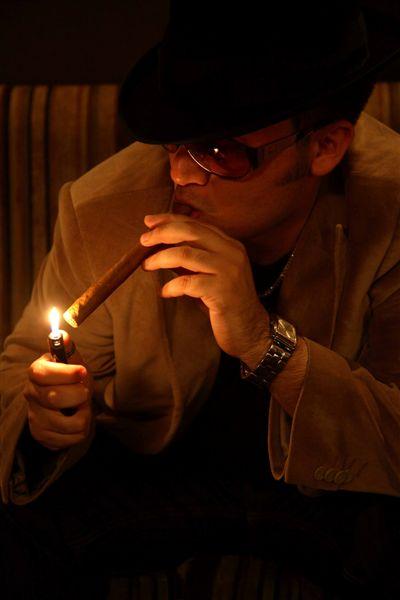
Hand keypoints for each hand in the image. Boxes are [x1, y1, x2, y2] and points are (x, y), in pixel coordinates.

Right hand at [23, 331, 93, 450]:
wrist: (69, 404)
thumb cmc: (72, 379)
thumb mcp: (74, 363)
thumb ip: (69, 350)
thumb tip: (62, 334)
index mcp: (36, 372)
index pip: (42, 373)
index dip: (65, 373)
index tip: (82, 372)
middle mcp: (30, 394)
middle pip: (55, 398)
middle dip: (79, 396)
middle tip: (85, 393)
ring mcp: (34, 417)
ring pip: (66, 424)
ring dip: (84, 417)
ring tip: (83, 409)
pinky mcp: (42, 436)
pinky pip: (69, 440)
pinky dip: (81, 432)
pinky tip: (77, 422)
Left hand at [141, 213, 270, 365]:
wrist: (251, 330)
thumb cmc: (225, 302)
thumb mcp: (209, 274)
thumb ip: (190, 258)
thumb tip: (159, 245)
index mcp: (229, 245)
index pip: (195, 224)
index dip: (169, 220)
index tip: (149, 222)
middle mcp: (231, 252)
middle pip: (190, 231)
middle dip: (162, 233)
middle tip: (143, 241)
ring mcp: (228, 271)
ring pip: (185, 254)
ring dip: (160, 258)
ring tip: (146, 265)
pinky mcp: (222, 292)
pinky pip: (188, 283)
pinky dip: (171, 286)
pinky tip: (165, 292)